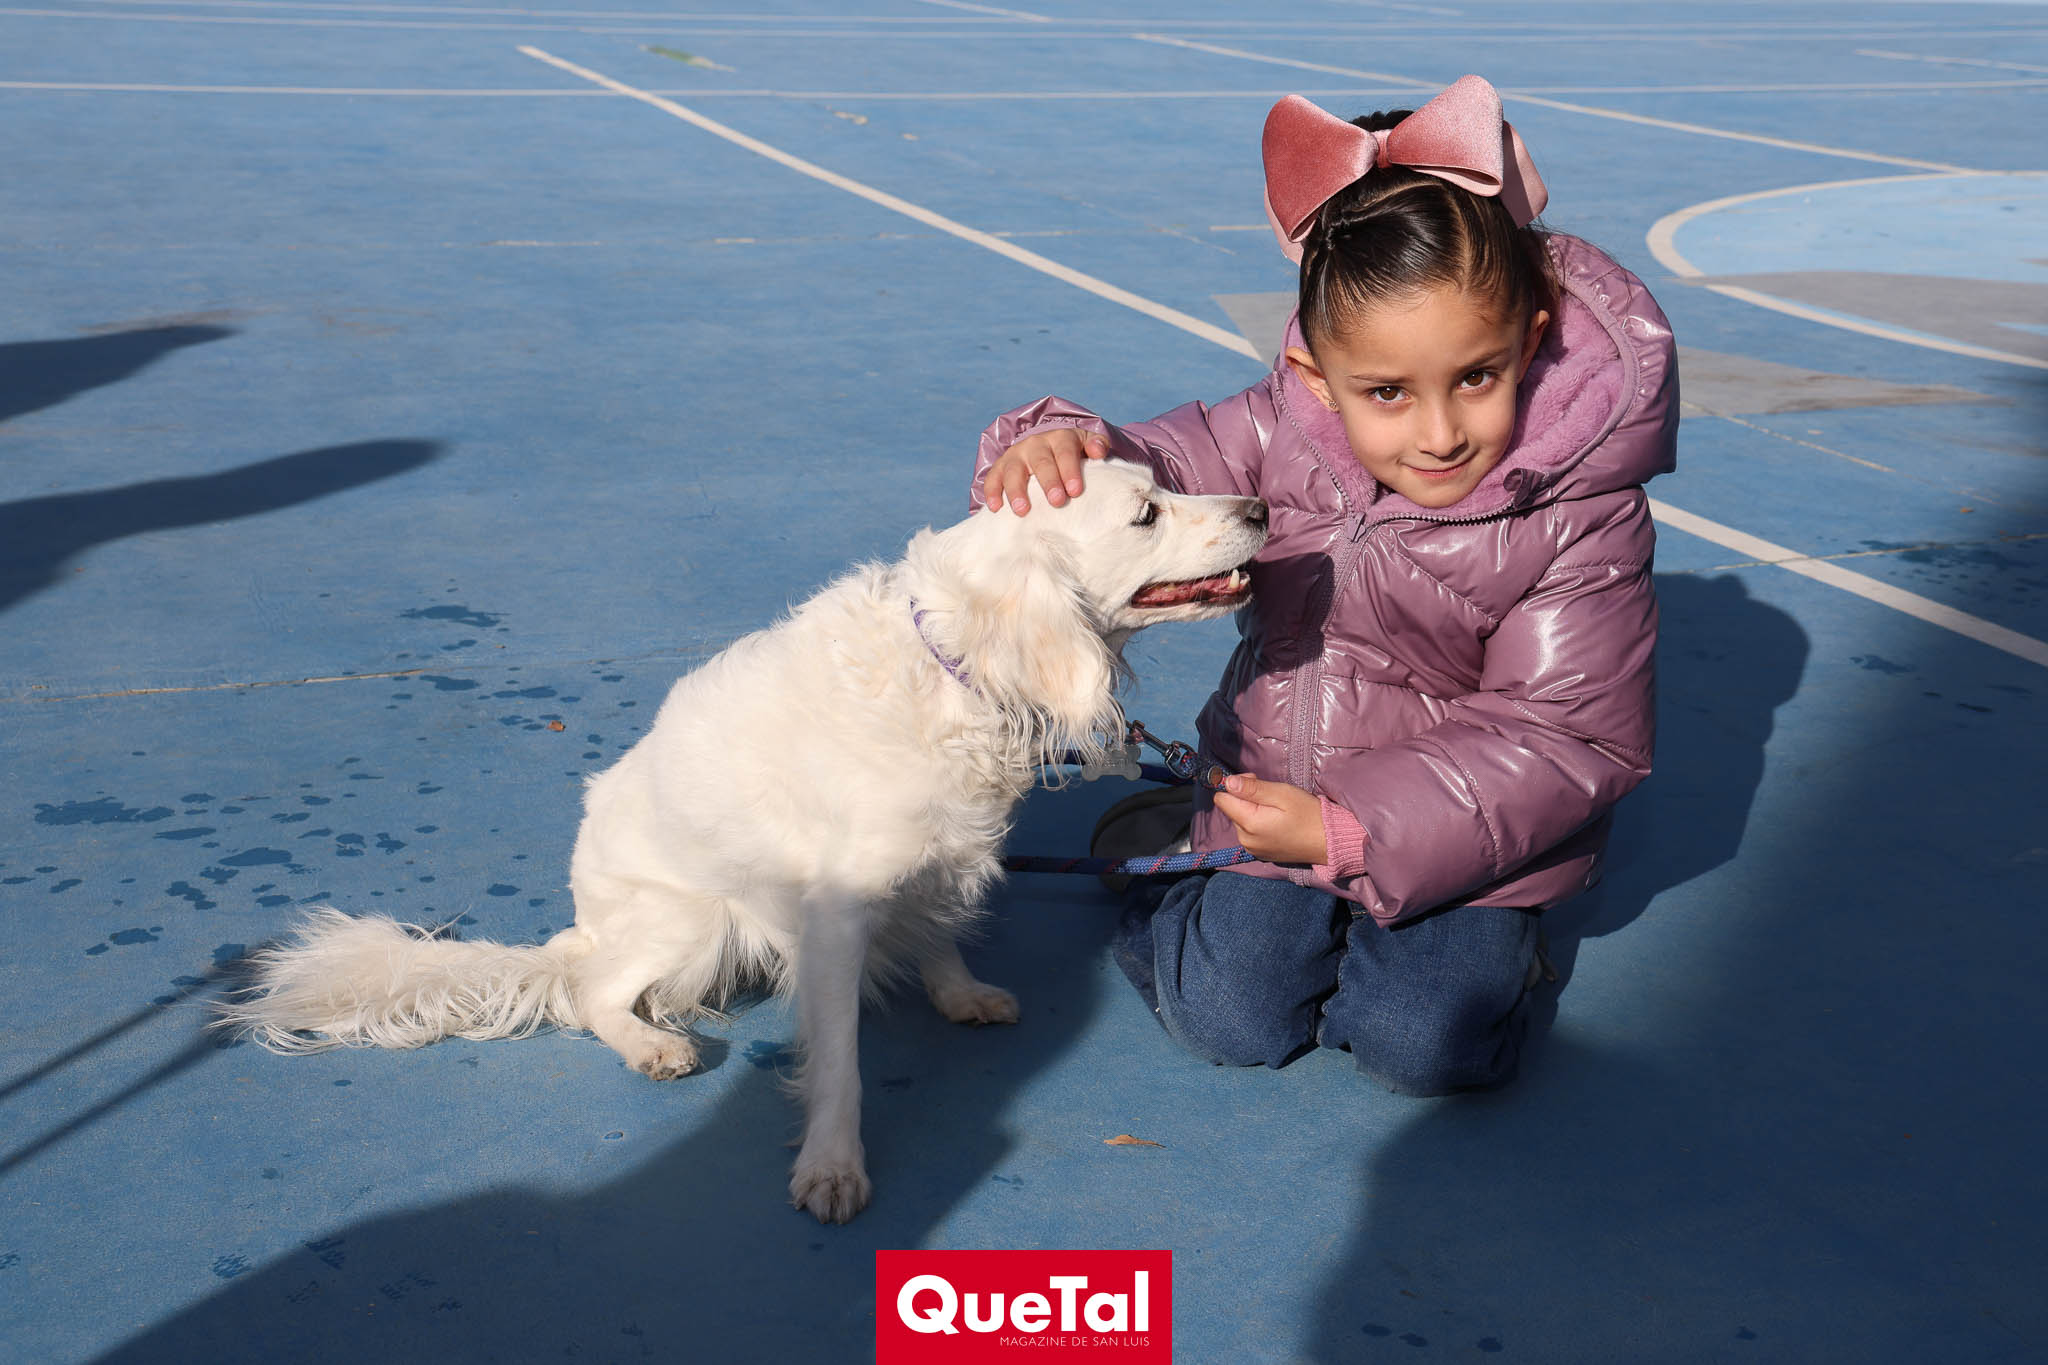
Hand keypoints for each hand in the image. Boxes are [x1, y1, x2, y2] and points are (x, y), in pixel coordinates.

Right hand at [980, 428, 1109, 513]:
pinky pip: (993, 477)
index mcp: (1059, 438)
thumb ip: (1097, 445)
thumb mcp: (1087, 443)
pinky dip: (992, 491)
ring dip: (1016, 490)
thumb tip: (1099, 451)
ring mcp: (1016, 455)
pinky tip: (995, 508)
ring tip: (1022, 511)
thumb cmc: (1071, 453)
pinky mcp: (1000, 467)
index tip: (1075, 491)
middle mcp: (1035, 443)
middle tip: (1056, 502)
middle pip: (1040, 462)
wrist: (1047, 446)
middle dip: (1048, 481)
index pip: (1065, 452)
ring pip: (1013, 470)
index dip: (1069, 470)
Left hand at [1212, 774, 1327, 865]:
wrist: (1329, 842)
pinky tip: (1277, 822)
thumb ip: (1253, 788)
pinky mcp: (1260, 853)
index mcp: (1248, 824)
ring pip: (1239, 820)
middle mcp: (1245, 840)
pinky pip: (1249, 832)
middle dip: (1245, 798)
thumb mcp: (1282, 794)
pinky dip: (1258, 823)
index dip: (1235, 785)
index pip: (1221, 799)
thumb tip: (1228, 782)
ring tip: (1277, 809)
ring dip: (1252, 810)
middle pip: (1231, 809)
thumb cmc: (1309, 814)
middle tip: (1272, 795)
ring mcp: (1252, 849)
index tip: (1256, 782)